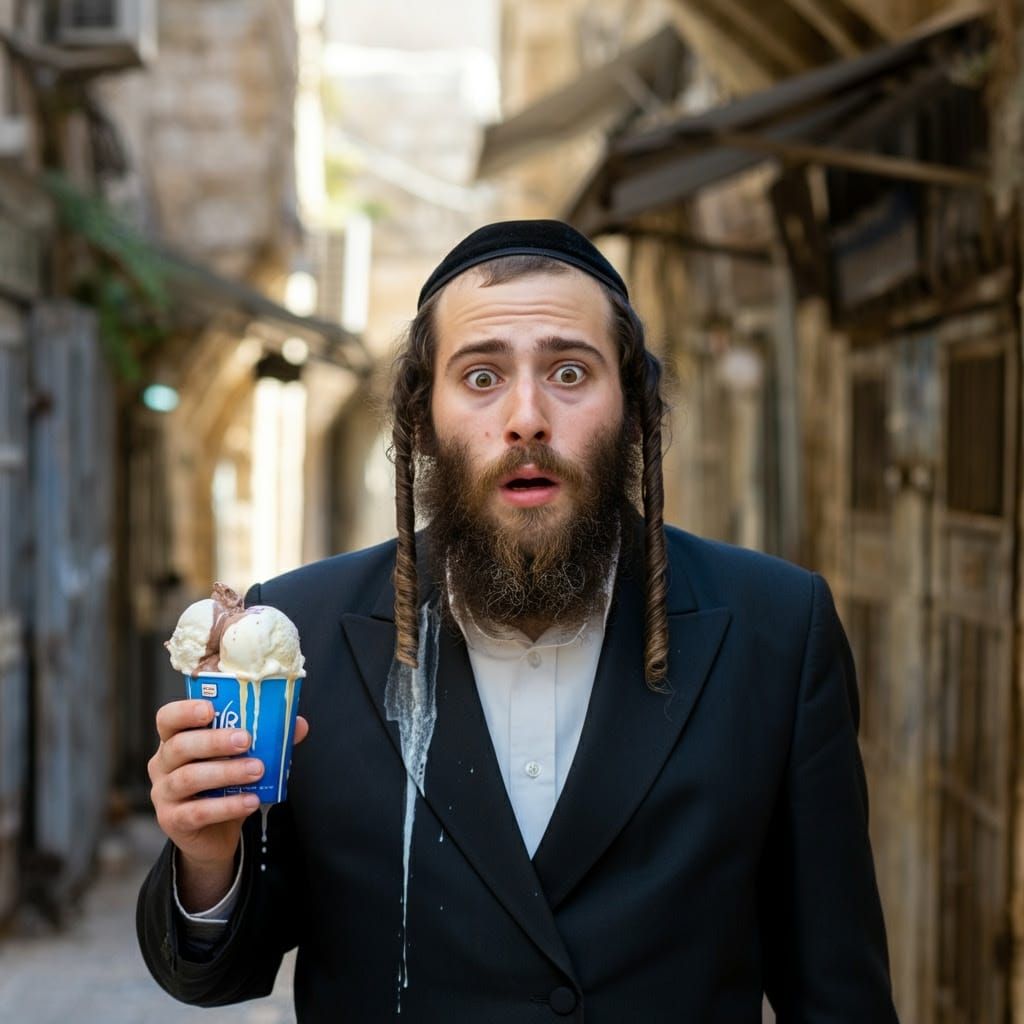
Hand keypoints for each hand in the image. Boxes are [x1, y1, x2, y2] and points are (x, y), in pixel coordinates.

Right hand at [148, 699, 309, 910]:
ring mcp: (164, 793)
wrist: (213, 834)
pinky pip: (198, 812)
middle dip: (215, 741)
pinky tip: (251, 801)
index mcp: (175, 739)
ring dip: (226, 772)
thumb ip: (267, 739)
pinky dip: (227, 805)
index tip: (210, 709)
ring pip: (189, 778)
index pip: (168, 718)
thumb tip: (298, 725)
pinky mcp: (172, 821)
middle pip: (180, 746)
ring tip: (257, 770)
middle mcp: (162, 764)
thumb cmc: (224, 785)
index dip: (185, 711)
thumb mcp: (241, 759)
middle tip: (247, 740)